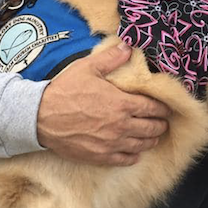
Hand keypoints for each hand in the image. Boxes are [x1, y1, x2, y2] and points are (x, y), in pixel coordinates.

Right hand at [36, 42, 170, 165]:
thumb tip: (129, 47)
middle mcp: (121, 125)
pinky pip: (126, 160)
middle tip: (162, 122)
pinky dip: (134, 156)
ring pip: (142, 145)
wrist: (40, 117)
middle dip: (160, 124)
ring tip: (153, 136)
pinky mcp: (101, 156)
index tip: (166, 108)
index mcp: (122, 103)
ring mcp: (112, 143)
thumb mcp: (88, 68)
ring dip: (151, 140)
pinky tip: (135, 152)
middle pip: (152, 128)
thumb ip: (111, 58)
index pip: (152, 107)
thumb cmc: (64, 91)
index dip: (162, 108)